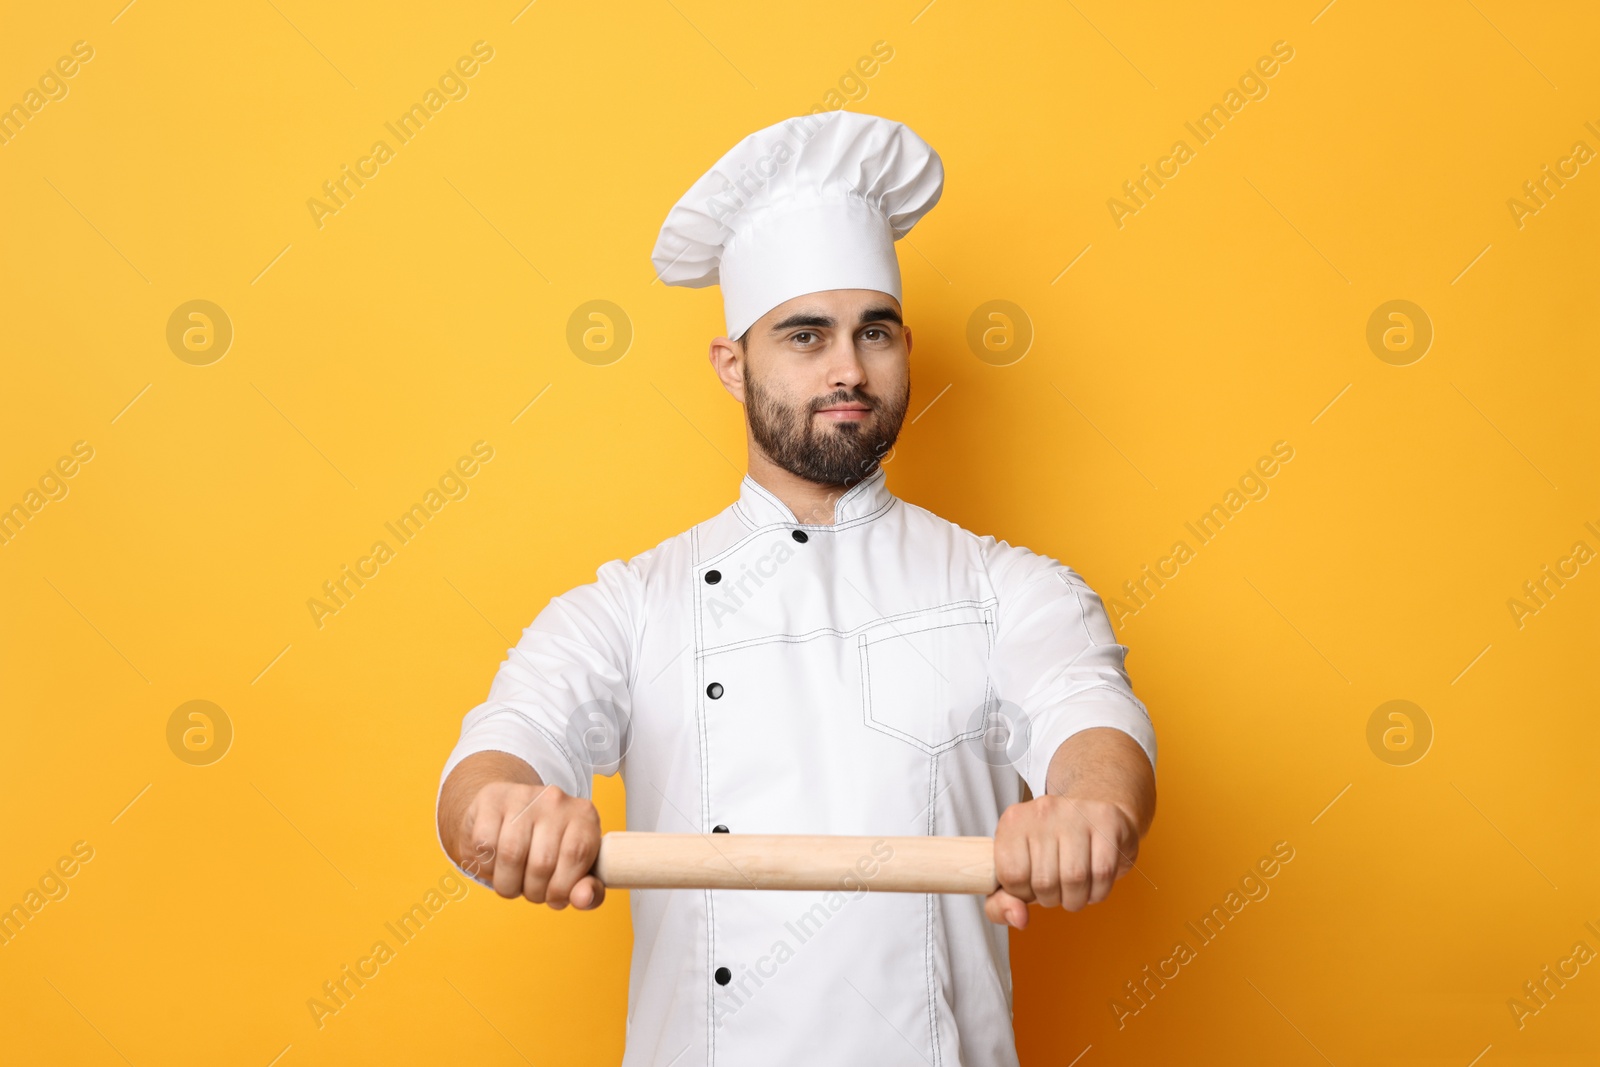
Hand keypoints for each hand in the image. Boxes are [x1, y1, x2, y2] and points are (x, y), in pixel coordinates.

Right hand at [457, 782, 605, 909]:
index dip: (561, 888)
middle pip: (542, 861)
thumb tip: (584, 899)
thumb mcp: (576, 870)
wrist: (509, 814)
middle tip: (530, 891)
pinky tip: (495, 864)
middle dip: (533, 892)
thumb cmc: (548, 848)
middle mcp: (556, 800)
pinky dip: (486, 867)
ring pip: (510, 855)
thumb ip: (589, 891)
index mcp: (584, 816)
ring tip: (512, 882)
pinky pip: (485, 845)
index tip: (553, 897)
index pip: (577, 856)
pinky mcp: (492, 799)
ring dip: (508, 884)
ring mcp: (522, 796)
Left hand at [985, 794, 1139, 927]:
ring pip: (1074, 878)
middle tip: (1057, 889)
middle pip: (1044, 881)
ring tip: (1076, 890)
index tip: (1032, 887)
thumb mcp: (1018, 872)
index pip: (1011, 875)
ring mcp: (1075, 812)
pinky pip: (1102, 872)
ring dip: (1076, 899)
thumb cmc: (1053, 850)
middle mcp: (1042, 811)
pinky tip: (1094, 883)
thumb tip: (1018, 919)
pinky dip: (1098, 892)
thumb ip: (1001, 903)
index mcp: (1013, 821)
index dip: (1024, 894)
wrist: (1095, 818)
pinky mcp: (1106, 820)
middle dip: (1052, 899)